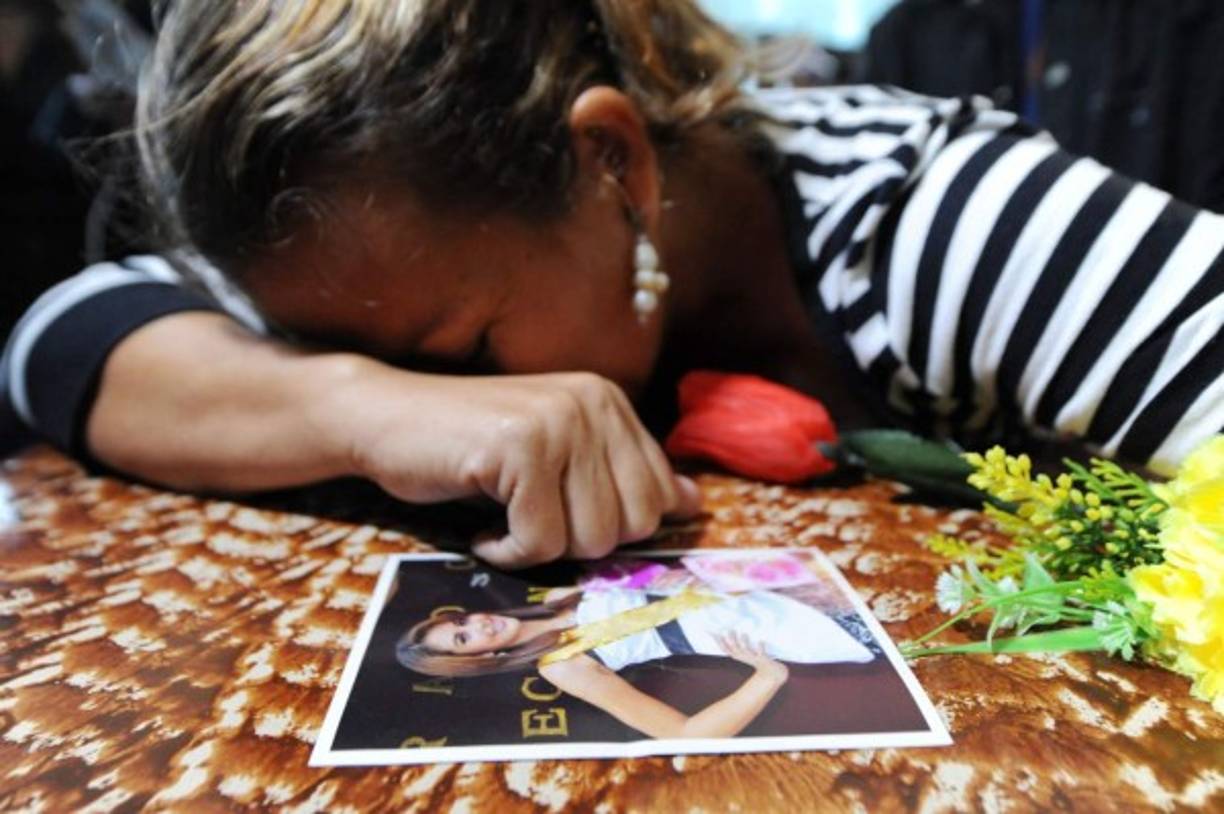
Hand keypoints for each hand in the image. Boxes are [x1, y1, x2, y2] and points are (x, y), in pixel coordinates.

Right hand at [327, 364, 701, 567]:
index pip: (657, 498)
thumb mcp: (559, 457)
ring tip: (504, 516)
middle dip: (577, 542)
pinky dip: (505, 551)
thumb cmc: (471, 447)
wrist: (385, 418)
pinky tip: (481, 527)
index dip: (608, 527)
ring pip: (589, 539)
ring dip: (539, 548)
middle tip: (530, 519)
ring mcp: (557, 422)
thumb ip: (622, 476)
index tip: (561, 515)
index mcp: (609, 402)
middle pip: (630, 526)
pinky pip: (538, 542)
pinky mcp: (520, 449)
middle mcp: (593, 403)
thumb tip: (693, 504)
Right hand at [715, 631, 787, 683]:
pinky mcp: (763, 659)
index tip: (712, 632)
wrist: (771, 673)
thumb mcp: (744, 652)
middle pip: (735, 649)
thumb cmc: (756, 659)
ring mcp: (753, 658)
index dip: (718, 642)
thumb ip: (736, 643)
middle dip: (732, 640)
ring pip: (747, 651)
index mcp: (738, 655)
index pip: (725, 648)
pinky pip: (762, 654)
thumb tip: (727, 630)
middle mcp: (744, 657)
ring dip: (745, 643)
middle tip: (730, 630)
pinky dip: (761, 648)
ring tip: (743, 634)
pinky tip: (761, 641)